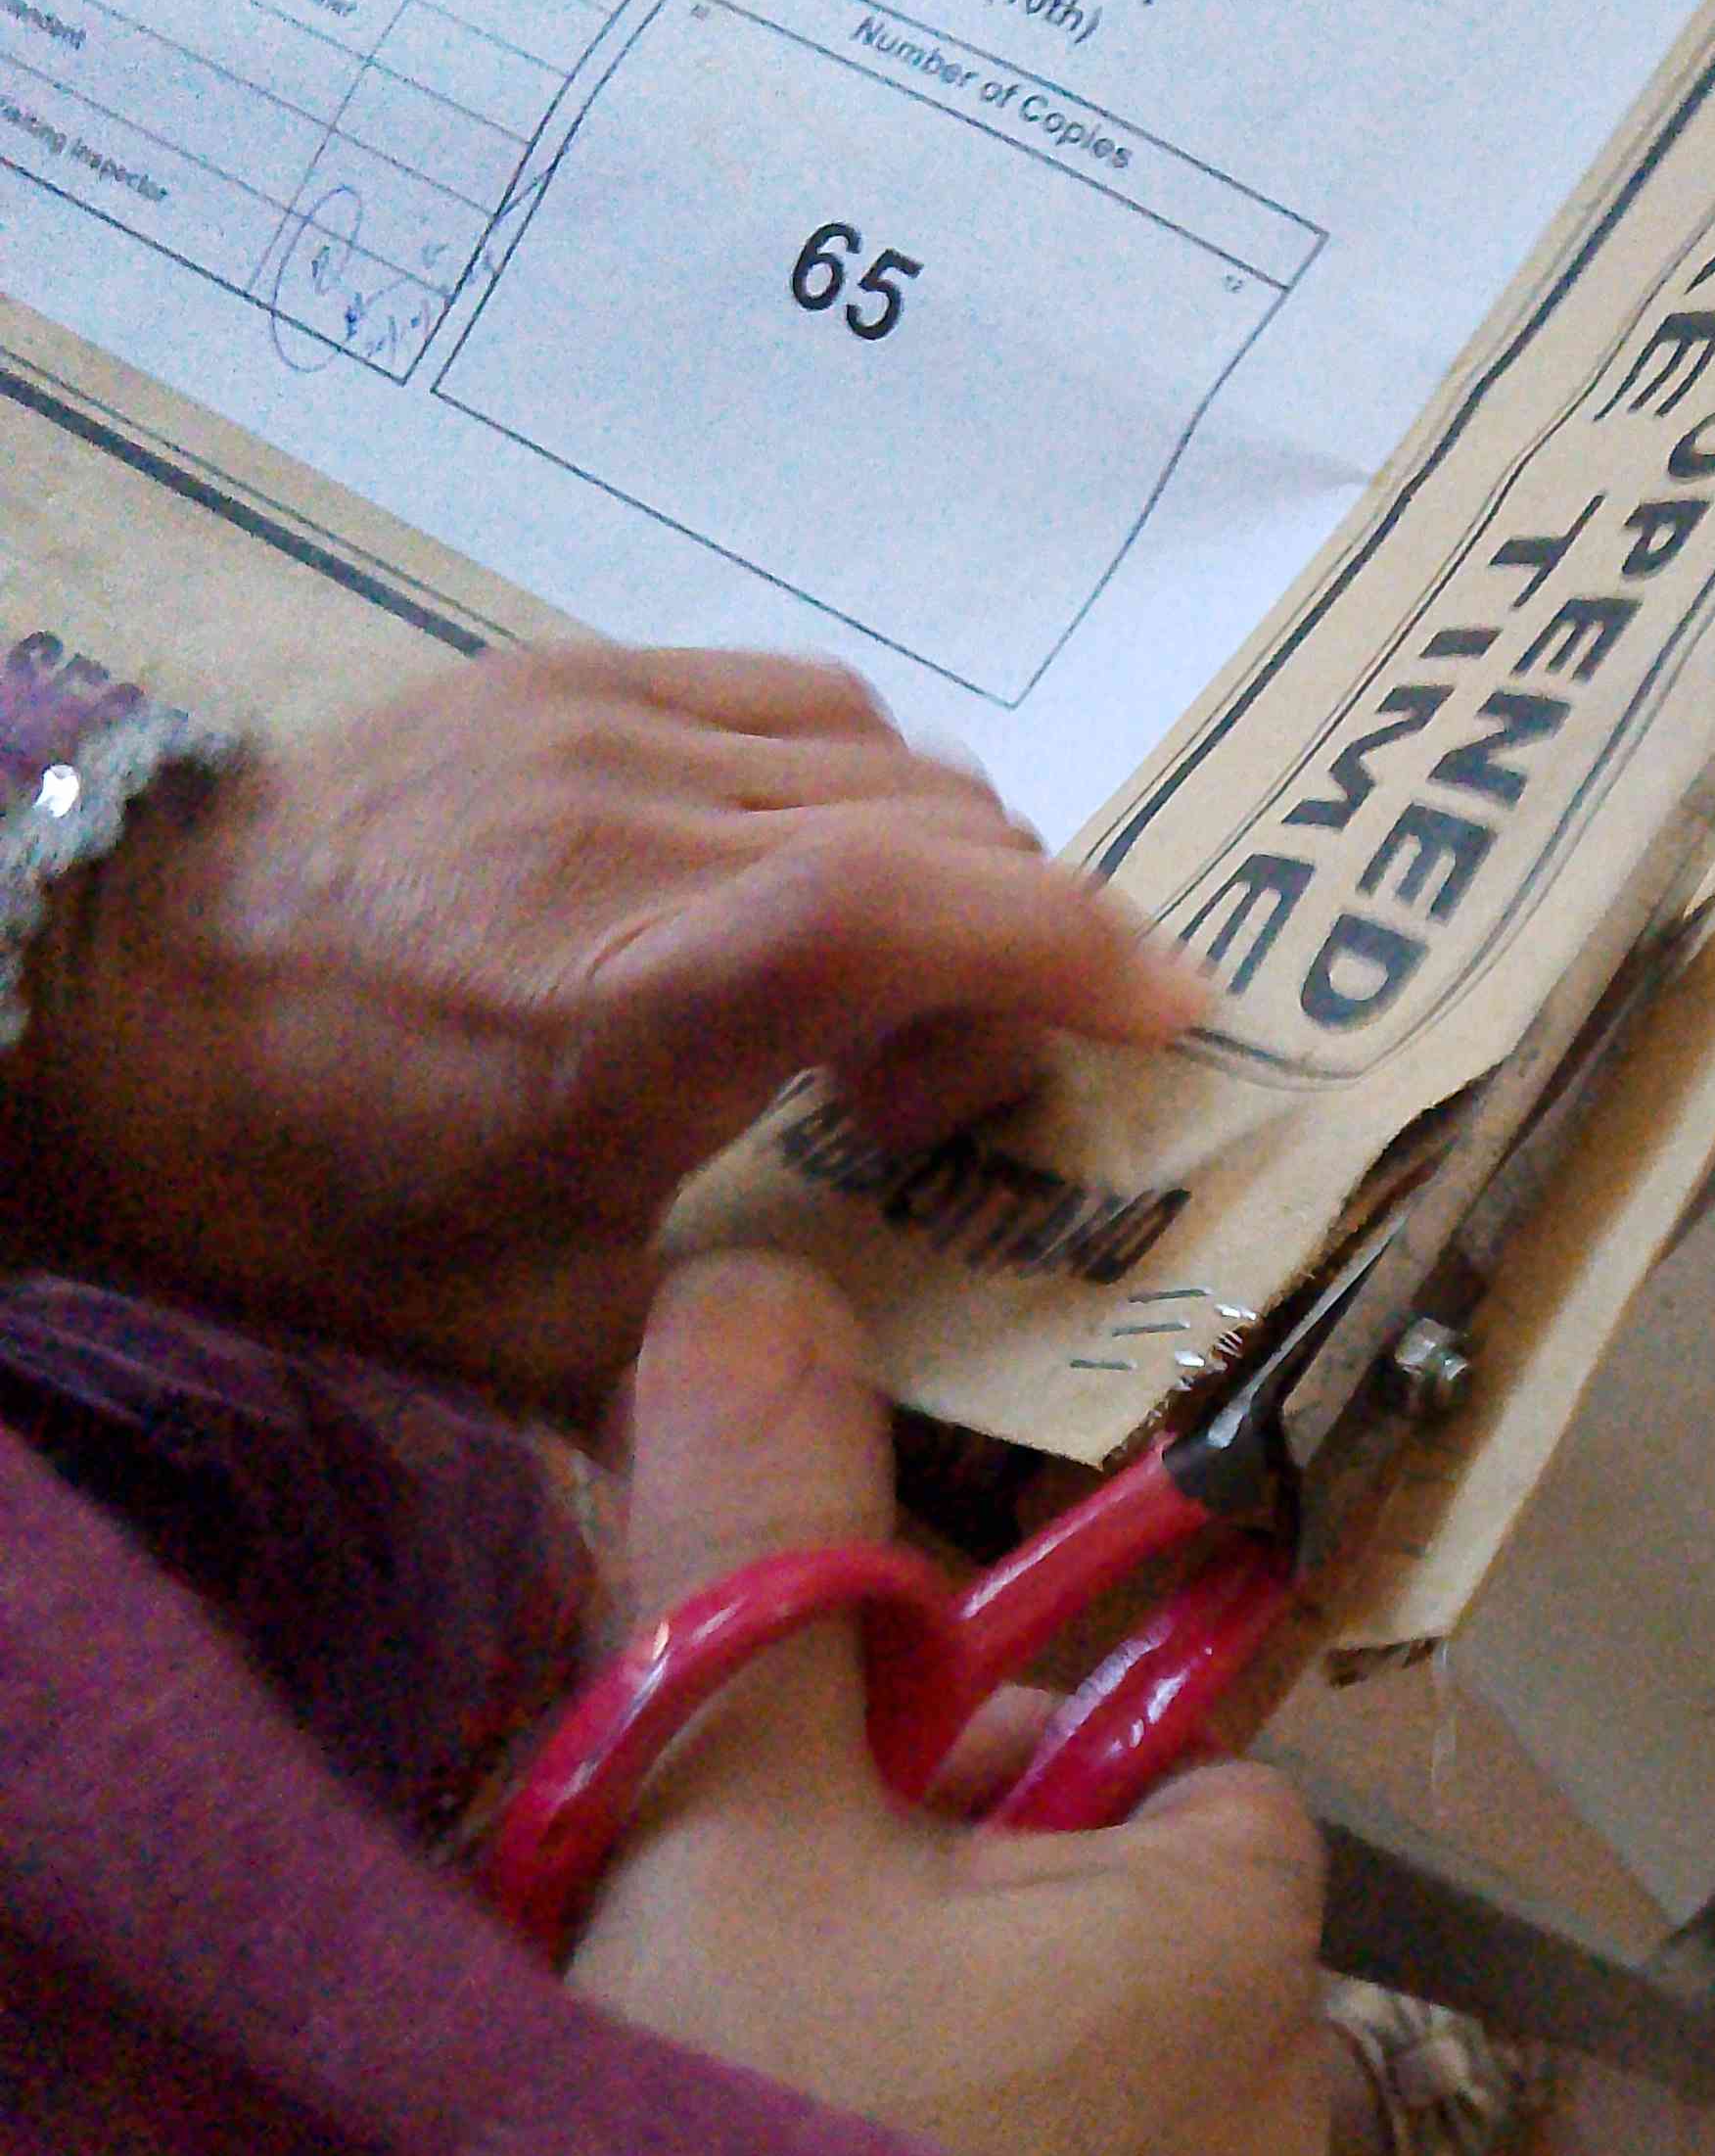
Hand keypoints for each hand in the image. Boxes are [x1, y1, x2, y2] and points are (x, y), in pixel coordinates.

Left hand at [0, 645, 1202, 1409]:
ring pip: (882, 754)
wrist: (86, 1016)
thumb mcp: (529, 1339)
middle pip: (944, 830)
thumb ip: (737, 1381)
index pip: (938, 907)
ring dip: (936, 866)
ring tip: (854, 993)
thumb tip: (890, 1479)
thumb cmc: (313, 1197)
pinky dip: (842, 789)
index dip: (1086, 953)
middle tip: (926, 1100)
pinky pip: (785, 702)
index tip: (1167, 1017)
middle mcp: (650, 823)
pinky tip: (780, 883)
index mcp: (658, 990)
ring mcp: (600, 723)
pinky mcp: (555, 676)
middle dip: (1008, 954)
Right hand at [566, 1254, 1336, 2155]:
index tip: (821, 1803)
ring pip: (1052, 2086)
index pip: (1155, 1752)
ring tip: (726, 2111)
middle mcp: (1281, 2119)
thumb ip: (752, 1549)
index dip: (982, 1748)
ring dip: (904, 2068)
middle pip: (1091, 1913)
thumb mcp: (732, 1821)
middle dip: (916, 1909)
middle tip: (724, 1961)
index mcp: (1240, 1937)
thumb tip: (752, 1273)